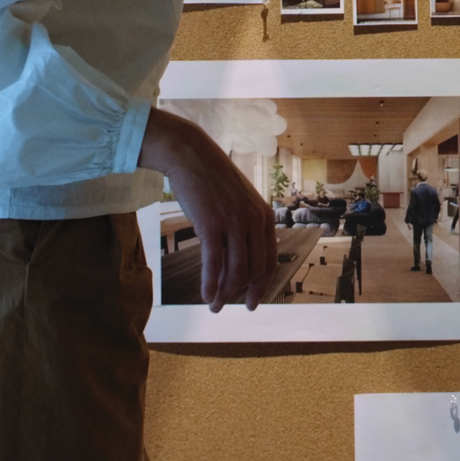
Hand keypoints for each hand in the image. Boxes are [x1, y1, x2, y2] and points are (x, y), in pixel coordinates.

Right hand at [139, 108, 276, 312]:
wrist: (190, 155)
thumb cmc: (211, 180)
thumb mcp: (239, 201)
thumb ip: (245, 226)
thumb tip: (240, 261)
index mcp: (265, 216)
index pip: (269, 261)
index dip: (261, 286)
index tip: (251, 302)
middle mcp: (255, 221)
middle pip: (253, 270)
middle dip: (241, 293)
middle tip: (227, 305)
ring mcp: (235, 223)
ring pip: (235, 272)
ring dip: (223, 293)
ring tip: (213, 305)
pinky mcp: (212, 225)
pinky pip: (214, 264)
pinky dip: (210, 284)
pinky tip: (205, 295)